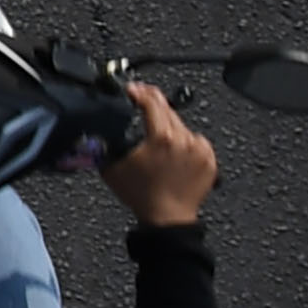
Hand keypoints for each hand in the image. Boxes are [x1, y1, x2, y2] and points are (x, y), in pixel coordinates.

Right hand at [105, 81, 218, 226]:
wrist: (167, 218)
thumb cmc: (143, 197)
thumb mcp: (113, 168)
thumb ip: (106, 146)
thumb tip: (98, 133)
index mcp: (161, 137)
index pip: (151, 101)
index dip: (139, 91)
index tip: (133, 89)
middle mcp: (183, 139)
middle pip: (168, 110)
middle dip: (154, 110)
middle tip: (142, 113)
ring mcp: (199, 148)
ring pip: (182, 127)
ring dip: (170, 130)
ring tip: (158, 149)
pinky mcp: (209, 158)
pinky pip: (196, 142)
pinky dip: (185, 146)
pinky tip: (173, 159)